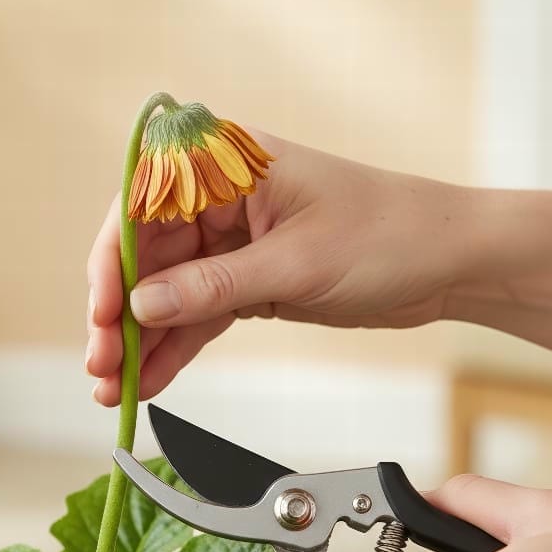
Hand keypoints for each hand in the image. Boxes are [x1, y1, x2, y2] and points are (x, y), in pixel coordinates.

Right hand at [86, 132, 478, 403]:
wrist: (447, 262)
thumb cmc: (387, 234)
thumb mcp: (296, 263)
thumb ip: (214, 286)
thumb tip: (140, 306)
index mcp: (227, 163)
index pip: (143, 204)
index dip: (112, 260)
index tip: (103, 313)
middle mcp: (220, 197)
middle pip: (145, 255)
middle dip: (120, 314)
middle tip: (103, 366)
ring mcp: (232, 241)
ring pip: (167, 292)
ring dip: (141, 340)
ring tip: (115, 389)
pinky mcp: (248, 279)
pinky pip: (197, 314)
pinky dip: (175, 348)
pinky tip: (150, 381)